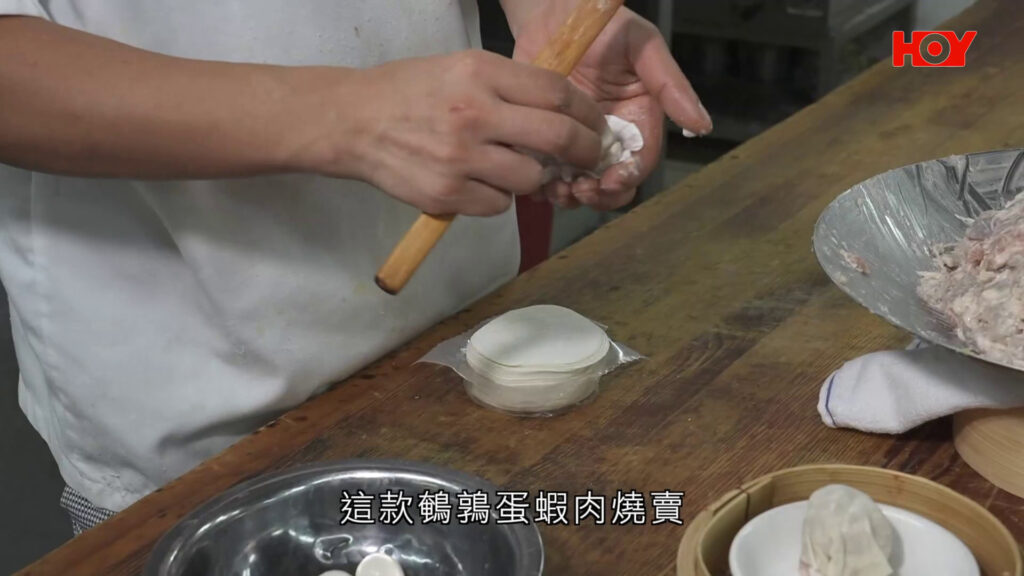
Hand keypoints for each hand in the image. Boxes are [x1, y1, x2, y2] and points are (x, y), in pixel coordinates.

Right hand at [329, 50, 606, 216]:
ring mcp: (460, 158)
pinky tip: (482, 182)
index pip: (556, 93)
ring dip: (535, 177)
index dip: (587, 113)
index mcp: (479, 73)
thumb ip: (508, 85)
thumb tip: (561, 110)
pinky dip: (500, 197)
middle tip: (589, 156)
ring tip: (516, 167)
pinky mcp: (446, 194)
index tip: (595, 125)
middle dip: (585, 151)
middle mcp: (473, 113)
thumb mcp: (460, 68)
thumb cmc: (408, 91)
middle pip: (557, 137)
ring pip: (530, 178)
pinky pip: (498, 205)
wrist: (352, 121)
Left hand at [509, 5, 711, 209]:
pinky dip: (544, 186)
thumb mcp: (643, 46)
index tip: (610, 182)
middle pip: (611, 185)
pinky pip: (547, 175)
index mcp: (637, 120)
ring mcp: (575, 142)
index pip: (639, 162)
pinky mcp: (546, 141)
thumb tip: (703, 125)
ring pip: (579, 186)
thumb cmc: (603, 26)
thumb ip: (670, 84)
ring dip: (570, 196)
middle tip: (580, 191)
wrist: (550, 12)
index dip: (627, 178)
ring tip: (556, 188)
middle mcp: (609, 138)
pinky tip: (538, 182)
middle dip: (599, 196)